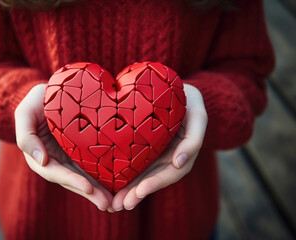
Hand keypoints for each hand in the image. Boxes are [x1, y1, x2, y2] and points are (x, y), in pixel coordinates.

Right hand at [15, 84, 112, 210]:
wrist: (49, 94)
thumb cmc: (36, 101)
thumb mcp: (25, 112)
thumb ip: (26, 136)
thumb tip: (41, 161)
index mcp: (40, 155)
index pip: (55, 172)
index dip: (71, 181)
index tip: (88, 188)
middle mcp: (55, 161)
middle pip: (72, 180)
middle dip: (89, 192)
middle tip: (107, 203)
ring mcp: (69, 158)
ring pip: (83, 177)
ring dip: (97, 191)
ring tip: (114, 202)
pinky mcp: (81, 151)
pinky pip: (91, 166)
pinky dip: (102, 177)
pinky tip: (116, 186)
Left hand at [111, 84, 207, 210]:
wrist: (178, 91)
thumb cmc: (189, 101)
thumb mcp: (198, 116)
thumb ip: (193, 140)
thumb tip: (178, 163)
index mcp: (182, 154)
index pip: (169, 174)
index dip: (155, 184)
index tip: (140, 192)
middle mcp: (168, 157)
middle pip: (153, 180)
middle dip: (137, 193)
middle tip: (120, 205)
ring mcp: (156, 154)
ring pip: (142, 175)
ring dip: (128, 191)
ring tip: (112, 204)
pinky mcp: (144, 148)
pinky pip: (133, 163)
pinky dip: (124, 175)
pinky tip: (110, 185)